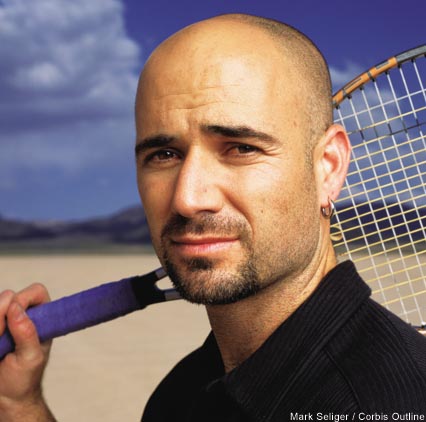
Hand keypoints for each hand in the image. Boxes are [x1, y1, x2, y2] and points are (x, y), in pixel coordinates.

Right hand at [0, 283, 54, 420]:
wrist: (6, 397)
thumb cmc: (24, 377)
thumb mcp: (30, 358)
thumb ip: (26, 333)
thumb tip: (16, 307)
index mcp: (41, 316)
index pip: (36, 291)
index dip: (23, 300)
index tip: (13, 319)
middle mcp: (22, 313)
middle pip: (7, 296)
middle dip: (0, 317)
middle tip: (0, 339)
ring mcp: (3, 319)